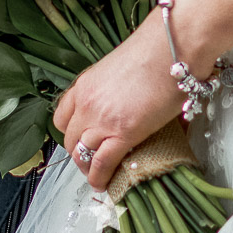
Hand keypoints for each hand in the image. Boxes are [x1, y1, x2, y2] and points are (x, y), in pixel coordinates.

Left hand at [52, 10, 181, 191]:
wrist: (170, 48)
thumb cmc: (154, 52)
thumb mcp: (120, 69)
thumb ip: (114, 90)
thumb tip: (127, 105)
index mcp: (85, 84)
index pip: (62, 117)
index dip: (71, 132)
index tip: (81, 139)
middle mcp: (86, 103)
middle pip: (70, 139)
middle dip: (79, 153)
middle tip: (93, 160)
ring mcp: (101, 120)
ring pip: (82, 155)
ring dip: (88, 170)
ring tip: (98, 177)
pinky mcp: (122, 134)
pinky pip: (101, 164)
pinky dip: (100, 178)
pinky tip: (105, 184)